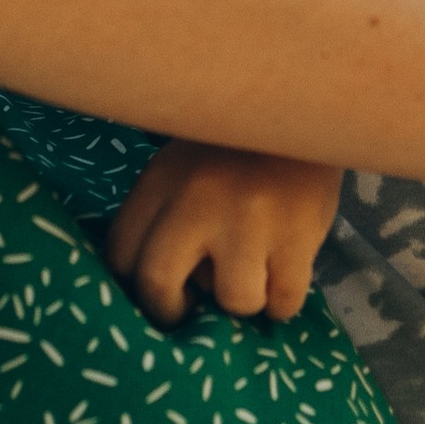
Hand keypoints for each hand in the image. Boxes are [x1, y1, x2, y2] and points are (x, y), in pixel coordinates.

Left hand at [105, 143, 343, 330]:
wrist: (303, 113)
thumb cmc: (235, 151)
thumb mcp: (182, 169)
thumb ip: (163, 217)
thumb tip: (157, 287)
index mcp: (161, 181)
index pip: (120, 252)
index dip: (136, 283)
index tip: (158, 288)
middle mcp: (197, 201)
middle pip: (157, 282)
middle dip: (170, 309)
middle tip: (190, 307)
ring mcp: (248, 221)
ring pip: (233, 299)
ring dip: (243, 299)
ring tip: (253, 273)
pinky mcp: (296, 237)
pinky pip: (282, 302)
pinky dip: (283, 300)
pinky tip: (283, 272)